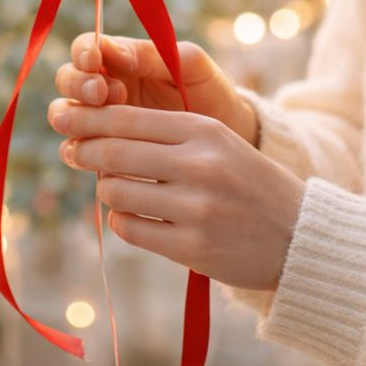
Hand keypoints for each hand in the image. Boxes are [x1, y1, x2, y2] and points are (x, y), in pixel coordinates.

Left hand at [47, 101, 303, 290]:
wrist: (299, 236)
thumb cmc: (248, 183)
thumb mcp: (218, 143)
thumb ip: (167, 134)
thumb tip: (98, 133)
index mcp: (204, 130)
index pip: (128, 118)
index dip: (89, 119)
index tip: (66, 120)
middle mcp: (199, 165)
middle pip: (115, 152)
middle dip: (83, 151)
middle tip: (71, 153)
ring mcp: (195, 208)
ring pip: (116, 191)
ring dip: (106, 190)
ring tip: (114, 189)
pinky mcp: (192, 247)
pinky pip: (131, 229)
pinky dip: (123, 221)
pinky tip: (135, 217)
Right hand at [53, 34, 258, 145]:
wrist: (226, 136)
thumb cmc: (209, 91)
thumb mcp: (190, 65)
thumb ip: (153, 54)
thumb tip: (114, 53)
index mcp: (120, 58)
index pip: (86, 47)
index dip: (84, 53)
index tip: (96, 61)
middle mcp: (103, 87)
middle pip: (67, 80)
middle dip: (78, 84)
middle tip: (102, 93)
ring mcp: (100, 121)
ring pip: (64, 113)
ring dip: (74, 116)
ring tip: (101, 123)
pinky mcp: (102, 153)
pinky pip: (76, 150)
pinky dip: (77, 150)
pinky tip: (95, 155)